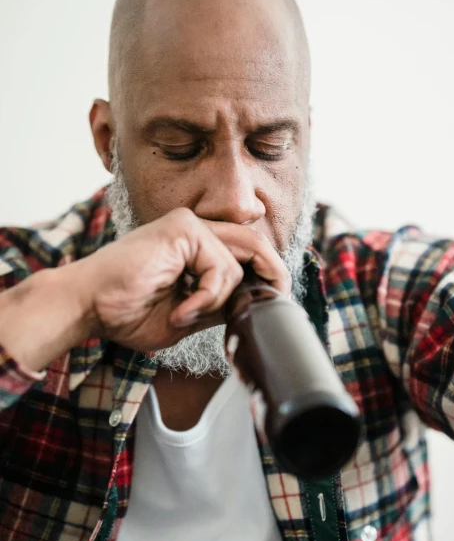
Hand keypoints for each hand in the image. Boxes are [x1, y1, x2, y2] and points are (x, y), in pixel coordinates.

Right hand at [75, 208, 289, 351]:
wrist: (88, 306)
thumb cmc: (125, 311)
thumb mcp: (187, 316)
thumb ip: (218, 305)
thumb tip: (254, 305)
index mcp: (195, 247)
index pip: (245, 252)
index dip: (266, 273)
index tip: (274, 300)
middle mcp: (195, 230)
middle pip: (254, 245)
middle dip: (273, 273)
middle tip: (278, 299)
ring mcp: (189, 225)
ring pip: (237, 264)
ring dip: (216, 301)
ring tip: (183, 316)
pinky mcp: (183, 228)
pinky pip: (220, 268)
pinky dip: (206, 298)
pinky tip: (180, 311)